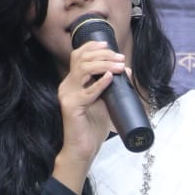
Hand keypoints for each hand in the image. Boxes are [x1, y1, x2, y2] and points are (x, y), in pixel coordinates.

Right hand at [50, 39, 127, 191]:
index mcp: (73, 82)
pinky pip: (87, 91)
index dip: (92, 47)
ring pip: (83, 69)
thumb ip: (114, 87)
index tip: (109, 46)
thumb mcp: (107, 102)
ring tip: (119, 66)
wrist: (84, 149)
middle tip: (120, 59)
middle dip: (103, 55)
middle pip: (81, 58)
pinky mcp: (70, 106)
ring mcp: (67, 94)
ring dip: (104, 64)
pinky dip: (100, 83)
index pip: (78, 56)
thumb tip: (127, 70)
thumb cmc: (94, 127)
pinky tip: (110, 77)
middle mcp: (67, 85)